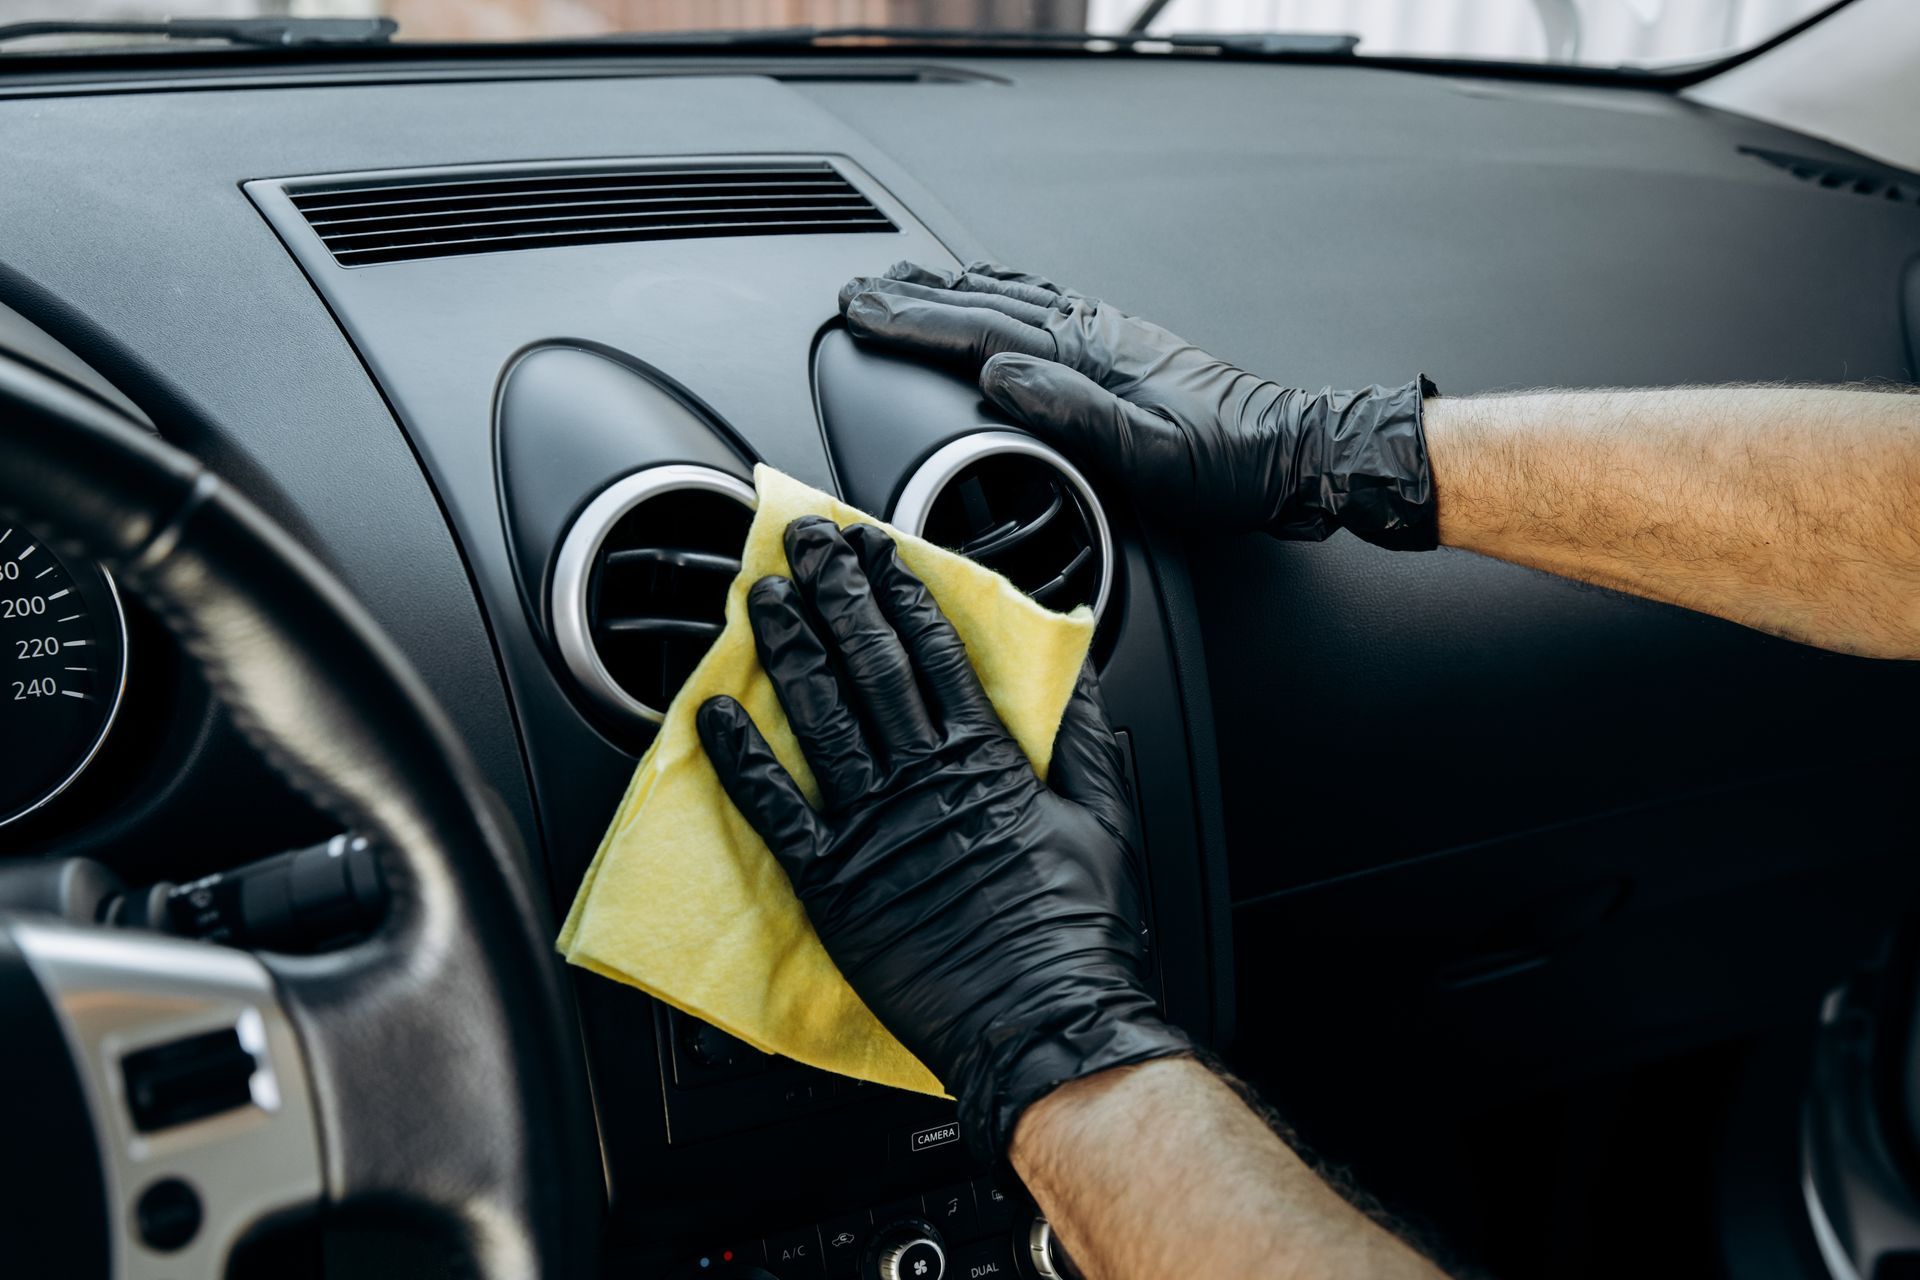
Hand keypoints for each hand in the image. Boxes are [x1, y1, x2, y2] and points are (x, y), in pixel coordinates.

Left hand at [697, 516, 1189, 1159]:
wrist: (1044, 1025)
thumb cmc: (1078, 933)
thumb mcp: (1104, 818)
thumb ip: (1080, 735)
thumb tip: (1076, 668)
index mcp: (985, 760)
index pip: (932, 652)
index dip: (898, 592)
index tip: (874, 548)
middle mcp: (922, 779)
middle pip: (870, 665)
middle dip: (836, 594)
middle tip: (806, 541)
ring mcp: (873, 827)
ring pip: (820, 717)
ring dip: (789, 651)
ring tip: (764, 599)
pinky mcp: (833, 882)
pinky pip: (775, 810)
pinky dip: (743, 759)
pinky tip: (713, 713)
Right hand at [839, 260, 1438, 549]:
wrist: (1293, 452)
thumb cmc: (1228, 465)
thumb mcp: (1149, 454)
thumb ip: (1072, 411)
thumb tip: (1000, 373)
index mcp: (1089, 357)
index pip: (979, 331)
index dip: (913, 323)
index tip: (861, 312)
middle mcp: (1093, 333)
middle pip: (984, 305)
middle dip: (914, 300)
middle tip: (858, 291)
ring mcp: (1107, 334)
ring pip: (1010, 298)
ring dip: (950, 290)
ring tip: (905, 281)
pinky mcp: (1122, 345)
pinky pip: (1044, 304)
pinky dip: (1003, 292)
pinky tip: (994, 293)